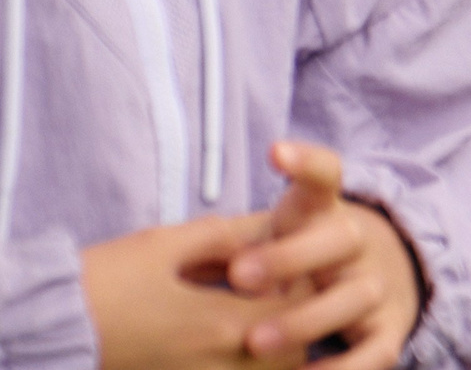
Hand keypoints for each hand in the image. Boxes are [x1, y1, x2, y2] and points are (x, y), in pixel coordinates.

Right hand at [82, 216, 299, 369]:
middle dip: (300, 321)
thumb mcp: (167, 244)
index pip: (299, 309)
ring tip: (263, 317)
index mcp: (219, 323)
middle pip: (293, 353)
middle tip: (286, 293)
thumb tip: (270, 227)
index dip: (306, 283)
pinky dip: (247, 365)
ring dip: (277, 349)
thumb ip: (226, 236)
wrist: (51, 328)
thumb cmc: (105, 281)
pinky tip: (236, 341)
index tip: (297, 264)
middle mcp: (217, 363)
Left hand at [226, 143, 422, 369]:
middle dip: (289, 257)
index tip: (275, 153)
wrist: (379, 277)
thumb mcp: (277, 234)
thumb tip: (170, 259)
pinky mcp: (390, 332)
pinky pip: (374, 354)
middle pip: (340, 237)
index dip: (305, 162)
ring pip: (356, 295)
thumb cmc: (302, 257)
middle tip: (239, 276)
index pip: (325, 174)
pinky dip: (342, 369)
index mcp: (327, 213)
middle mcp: (361, 243)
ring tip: (255, 341)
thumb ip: (235, 239)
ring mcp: (379, 286)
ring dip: (306, 318)